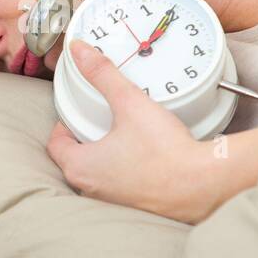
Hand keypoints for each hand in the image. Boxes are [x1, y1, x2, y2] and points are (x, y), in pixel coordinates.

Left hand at [46, 39, 227, 224]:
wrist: (201, 184)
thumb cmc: (164, 152)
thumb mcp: (129, 103)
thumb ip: (102, 75)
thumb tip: (79, 52)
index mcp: (80, 168)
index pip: (56, 143)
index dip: (65, 123)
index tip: (79, 111)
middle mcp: (91, 189)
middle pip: (76, 158)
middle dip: (86, 137)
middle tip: (103, 118)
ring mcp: (113, 200)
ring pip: (99, 172)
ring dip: (107, 153)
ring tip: (126, 133)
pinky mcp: (136, 205)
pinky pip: (122, 183)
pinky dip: (127, 168)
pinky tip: (145, 153)